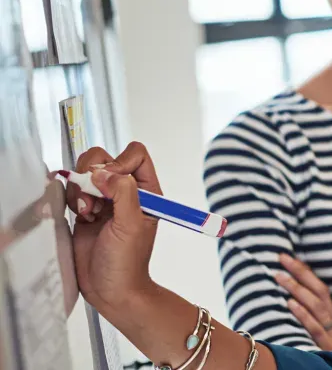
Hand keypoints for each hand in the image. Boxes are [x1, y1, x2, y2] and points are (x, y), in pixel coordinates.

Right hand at [65, 142, 161, 319]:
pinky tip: (81, 216)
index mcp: (146, 191)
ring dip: (81, 189)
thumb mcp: (131, 224)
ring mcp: (104, 200)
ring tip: (87, 212)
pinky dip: (72, 199)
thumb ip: (122, 193)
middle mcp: (125, 191)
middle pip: (105, 159)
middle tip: (94, 199)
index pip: (135, 155)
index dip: (120, 162)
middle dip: (94, 174)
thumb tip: (105, 172)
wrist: (111, 289)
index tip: (110, 181)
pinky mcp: (85, 210)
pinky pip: (74, 191)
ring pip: (86, 173)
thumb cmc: (128, 262)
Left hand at [277, 253, 331, 350]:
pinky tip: (289, 303)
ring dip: (297, 289)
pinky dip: (303, 313)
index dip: (305, 271)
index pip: (320, 287)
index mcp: (331, 314)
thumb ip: (312, 317)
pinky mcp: (325, 344)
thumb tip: (289, 301)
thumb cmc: (331, 351)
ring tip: (280, 276)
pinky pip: (314, 326)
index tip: (288, 257)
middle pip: (318, 290)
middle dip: (300, 272)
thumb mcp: (324, 332)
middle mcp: (331, 318)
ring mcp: (329, 331)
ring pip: (315, 305)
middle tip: (282, 257)